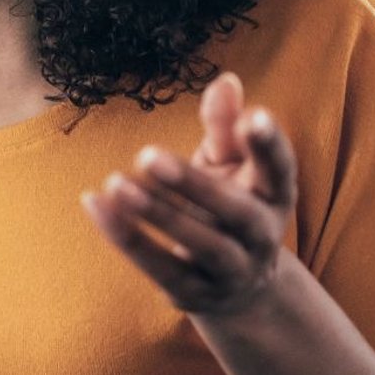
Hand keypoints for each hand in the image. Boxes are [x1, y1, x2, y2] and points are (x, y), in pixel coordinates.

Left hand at [82, 72, 297, 316]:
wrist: (236, 286)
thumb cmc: (226, 204)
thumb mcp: (229, 164)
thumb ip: (224, 127)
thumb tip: (226, 80)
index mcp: (274, 196)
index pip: (280, 169)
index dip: (270, 145)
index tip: (254, 117)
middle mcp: (262, 236)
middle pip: (236, 212)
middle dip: (194, 184)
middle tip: (148, 154)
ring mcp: (233, 270)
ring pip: (203, 245)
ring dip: (159, 215)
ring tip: (117, 183)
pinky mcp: (195, 293)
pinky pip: (160, 268)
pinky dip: (126, 237)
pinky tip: (95, 204)